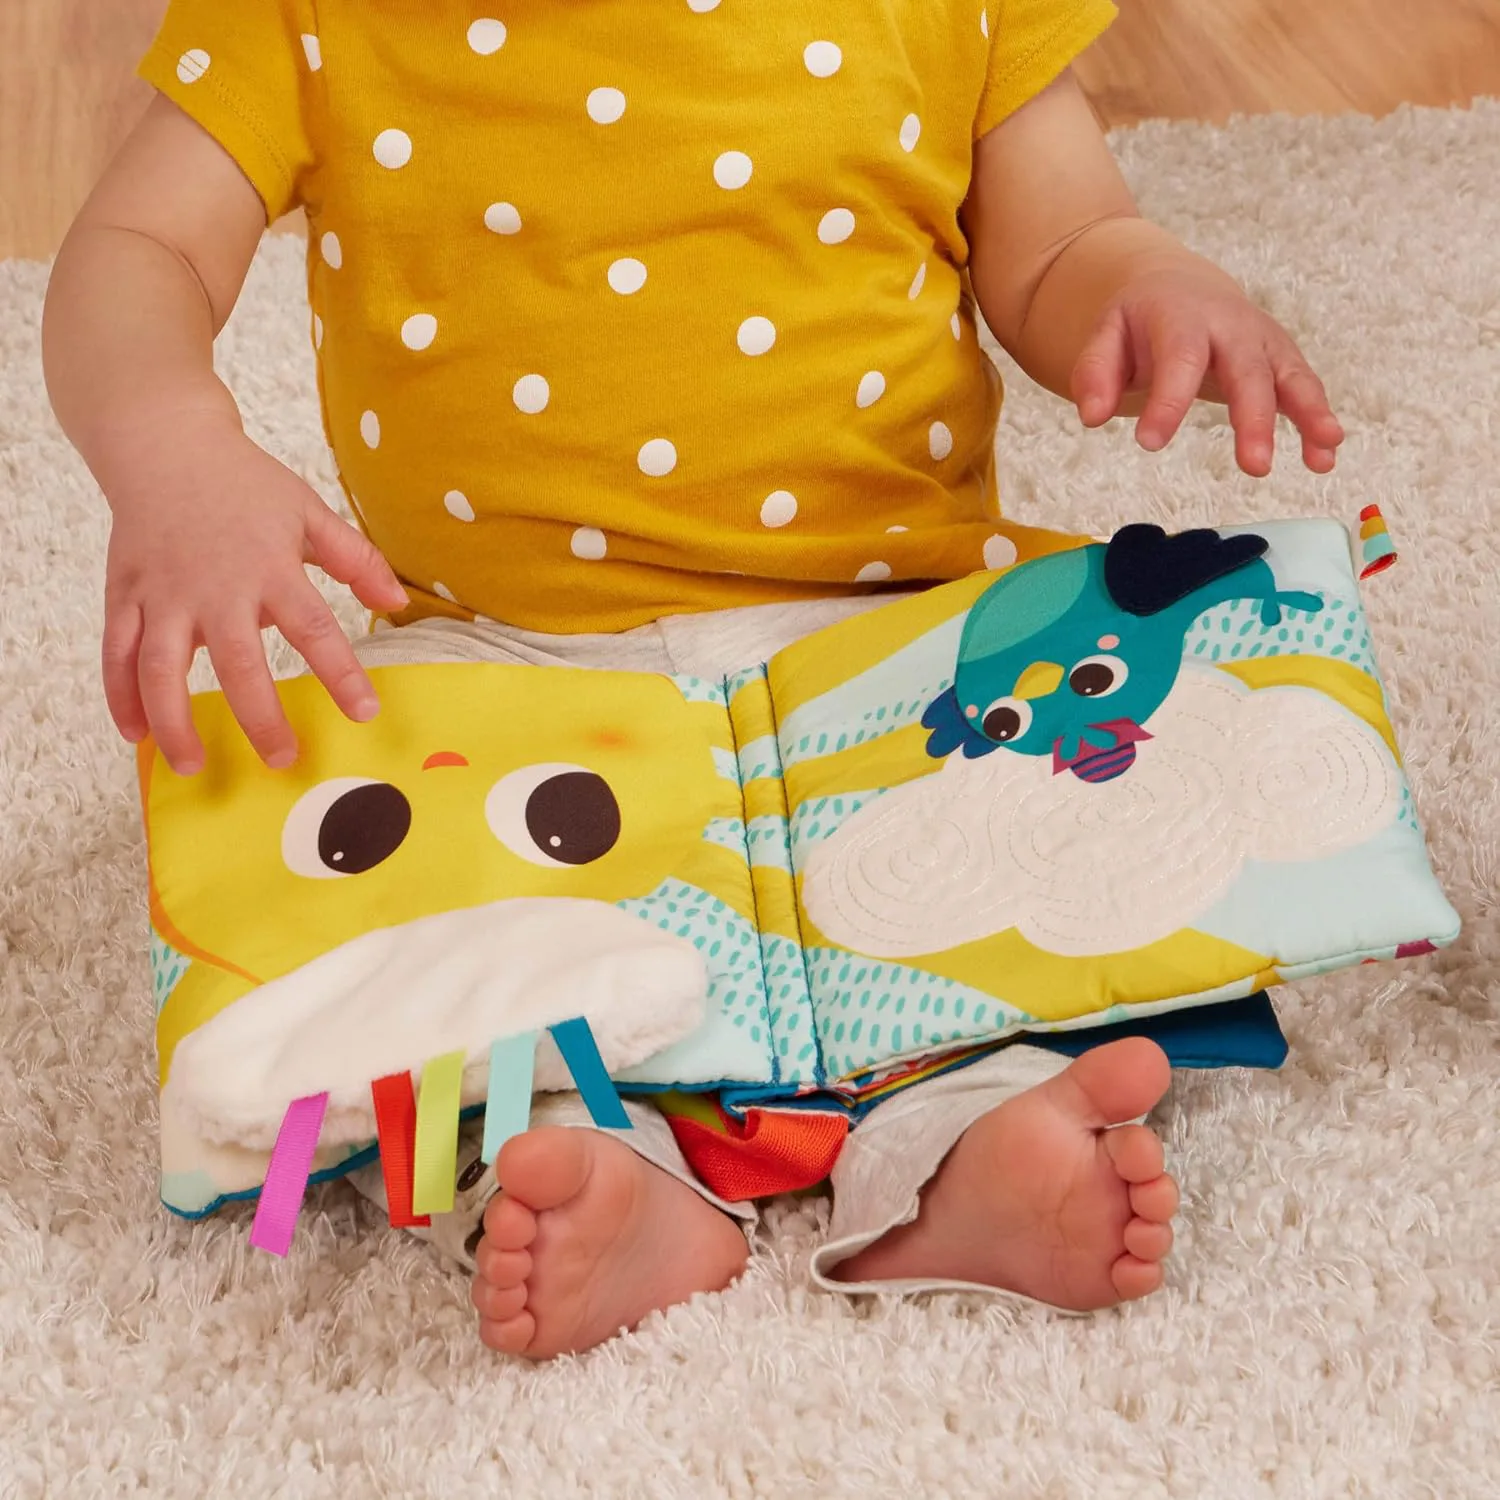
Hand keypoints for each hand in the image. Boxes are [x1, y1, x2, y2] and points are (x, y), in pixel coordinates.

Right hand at [101, 416, 407, 774]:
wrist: (164, 443)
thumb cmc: (244, 482)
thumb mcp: (309, 510)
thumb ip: (355, 559)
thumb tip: (395, 603)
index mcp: (270, 568)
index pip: (315, 630)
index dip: (342, 674)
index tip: (365, 712)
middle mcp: (215, 587)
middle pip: (238, 663)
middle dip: (260, 717)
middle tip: (282, 760)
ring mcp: (163, 593)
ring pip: (162, 669)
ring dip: (175, 721)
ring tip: (193, 766)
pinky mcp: (124, 594)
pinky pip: (116, 653)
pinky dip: (120, 696)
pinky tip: (137, 735)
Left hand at [1070, 264, 1344, 476]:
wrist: (1179, 287)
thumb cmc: (1140, 321)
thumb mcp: (1106, 334)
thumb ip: (1095, 372)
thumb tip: (1091, 416)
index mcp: (1183, 317)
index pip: (1179, 359)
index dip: (1168, 401)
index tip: (1149, 443)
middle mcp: (1231, 326)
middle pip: (1248, 371)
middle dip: (1254, 418)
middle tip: (1255, 466)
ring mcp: (1262, 342)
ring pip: (1289, 376)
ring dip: (1309, 413)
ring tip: (1323, 450)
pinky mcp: (1280, 360)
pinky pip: (1302, 388)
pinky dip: (1317, 420)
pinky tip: (1325, 458)